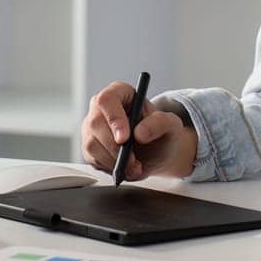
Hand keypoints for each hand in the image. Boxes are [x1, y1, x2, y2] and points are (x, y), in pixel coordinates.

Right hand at [80, 81, 196, 180]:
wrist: (157, 152)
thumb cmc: (161, 132)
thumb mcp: (170, 124)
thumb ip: (160, 122)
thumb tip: (139, 133)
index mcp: (120, 93)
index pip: (107, 100)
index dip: (114, 118)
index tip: (125, 139)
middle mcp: (101, 109)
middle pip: (95, 124)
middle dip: (115, 148)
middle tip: (133, 161)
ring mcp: (92, 128)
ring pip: (92, 145)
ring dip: (114, 161)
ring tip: (134, 166)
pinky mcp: (90, 148)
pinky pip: (92, 160)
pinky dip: (110, 168)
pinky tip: (125, 168)